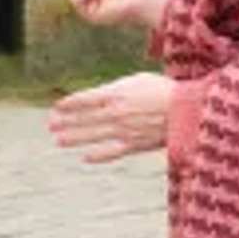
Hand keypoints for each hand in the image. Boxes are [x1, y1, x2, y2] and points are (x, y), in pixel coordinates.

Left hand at [48, 73, 175, 163]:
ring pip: (93, 135)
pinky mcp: (135, 144)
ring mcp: (124, 130)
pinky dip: (99, 156)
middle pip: (85, 118)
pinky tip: (86, 158)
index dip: (69, 103)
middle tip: (51, 124)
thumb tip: (103, 96)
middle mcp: (116, 113)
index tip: (56, 107)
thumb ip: (117, 89)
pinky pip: (113, 152)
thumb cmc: (164, 89)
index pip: (85, 99)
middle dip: (66, 121)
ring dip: (75, 138)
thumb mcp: (137, 79)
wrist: (187, 109)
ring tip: (59, 141)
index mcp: (116, 93)